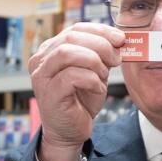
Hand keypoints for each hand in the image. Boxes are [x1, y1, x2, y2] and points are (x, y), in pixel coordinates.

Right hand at [28, 22, 123, 160]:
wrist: (70, 132)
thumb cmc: (80, 101)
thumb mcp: (94, 71)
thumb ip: (101, 54)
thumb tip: (118, 39)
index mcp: (51, 50)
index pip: (75, 28)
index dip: (100, 30)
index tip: (120, 39)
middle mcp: (42, 60)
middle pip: (71, 36)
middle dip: (100, 45)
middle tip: (117, 58)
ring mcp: (42, 76)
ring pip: (68, 52)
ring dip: (94, 61)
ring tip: (104, 74)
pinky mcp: (49, 92)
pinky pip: (72, 76)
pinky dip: (91, 79)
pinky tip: (97, 88)